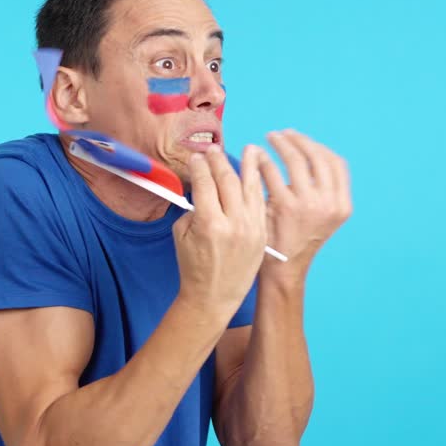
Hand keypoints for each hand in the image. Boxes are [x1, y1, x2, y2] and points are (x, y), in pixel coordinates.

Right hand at [173, 145, 268, 313]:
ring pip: (250, 188)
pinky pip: (260, 203)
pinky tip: (258, 173)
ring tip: (249, 148)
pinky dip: (259, 186)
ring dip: (249, 165)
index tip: (197, 156)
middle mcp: (234, 223)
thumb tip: (203, 186)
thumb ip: (194, 208)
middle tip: (213, 149)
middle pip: (228, 181)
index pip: (205, 184)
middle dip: (219, 162)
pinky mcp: (262, 233)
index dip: (200, 167)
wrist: (215, 297)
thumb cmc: (194, 267)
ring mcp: (252, 228)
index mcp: (209, 224)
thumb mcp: (183, 235)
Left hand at [260, 130, 352, 277]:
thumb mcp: (324, 216)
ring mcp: (308, 204)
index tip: (302, 140)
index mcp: (342, 204)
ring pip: (295, 159)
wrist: (284, 268)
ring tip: (268, 138)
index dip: (318, 147)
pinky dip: (263, 160)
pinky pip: (272, 172)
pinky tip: (256, 157)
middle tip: (282, 133)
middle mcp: (329, 203)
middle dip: (298, 140)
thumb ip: (323, 189)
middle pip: (317, 156)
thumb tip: (311, 151)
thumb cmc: (299, 237)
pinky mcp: (283, 206)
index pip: (336, 163)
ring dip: (281, 143)